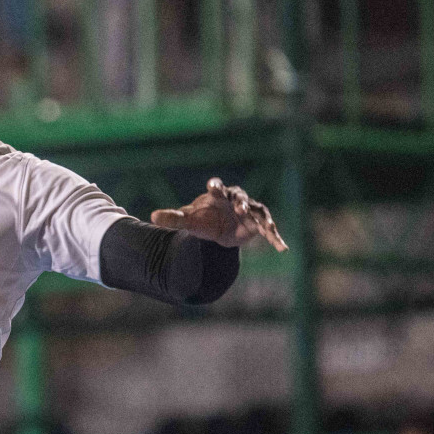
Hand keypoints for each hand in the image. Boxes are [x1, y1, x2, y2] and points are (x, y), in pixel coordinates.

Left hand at [151, 177, 287, 250]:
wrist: (217, 231)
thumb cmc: (202, 220)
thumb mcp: (188, 221)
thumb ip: (172, 218)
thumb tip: (151, 217)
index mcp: (218, 195)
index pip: (217, 187)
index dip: (216, 186)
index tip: (213, 186)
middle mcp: (236, 199)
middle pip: (240, 198)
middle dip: (242, 202)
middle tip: (241, 209)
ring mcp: (250, 211)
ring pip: (258, 212)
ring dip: (263, 219)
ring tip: (268, 228)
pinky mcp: (258, 224)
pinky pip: (268, 229)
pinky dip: (275, 237)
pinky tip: (282, 247)